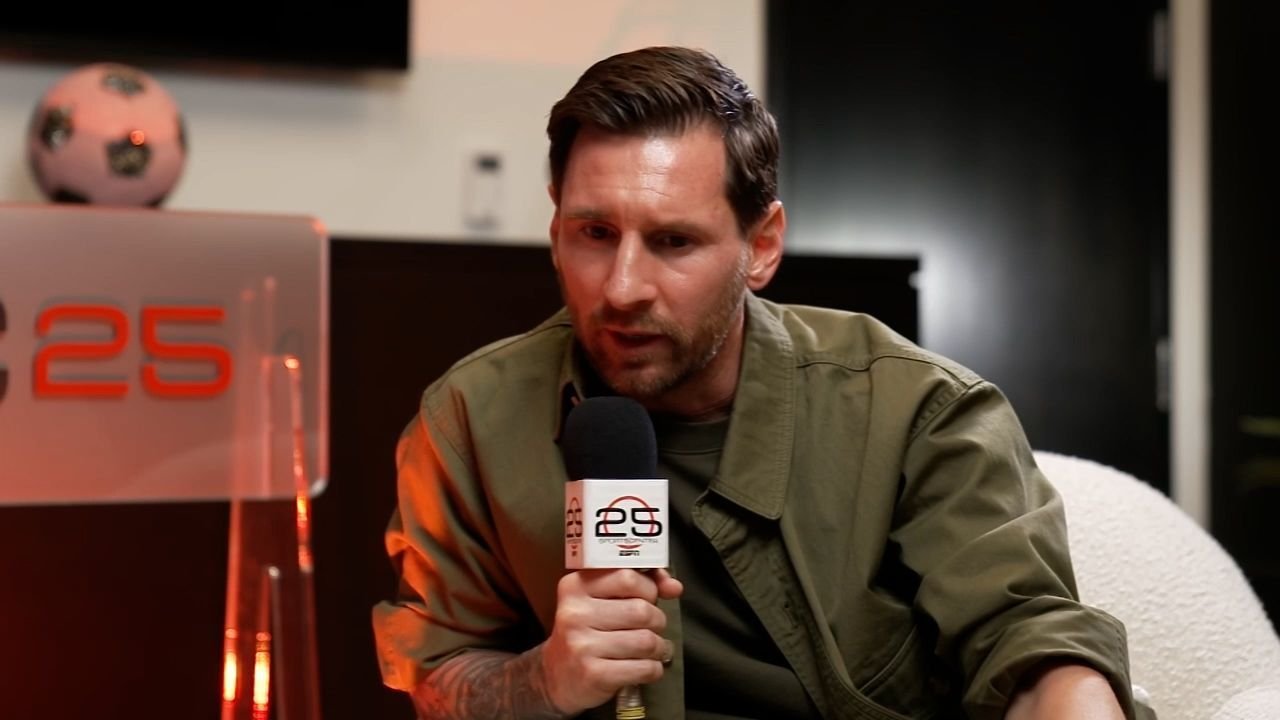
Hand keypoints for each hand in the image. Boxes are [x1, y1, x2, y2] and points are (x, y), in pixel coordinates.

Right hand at [540, 568, 682, 714]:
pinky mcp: (593, 674)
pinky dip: (653, 669)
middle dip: (657, 621)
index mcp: (576, 587)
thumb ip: (637, 586)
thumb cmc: (586, 632)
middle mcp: (575, 613)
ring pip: (647, 641)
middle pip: (642, 610)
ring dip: (659, 648)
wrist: (554, 676)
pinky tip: (645, 668)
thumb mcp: (601, 600)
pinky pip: (644, 668)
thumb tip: (674, 587)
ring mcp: (582, 645)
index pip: (628, 577)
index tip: (650, 598)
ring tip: (652, 650)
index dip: (649, 588)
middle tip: (651, 628)